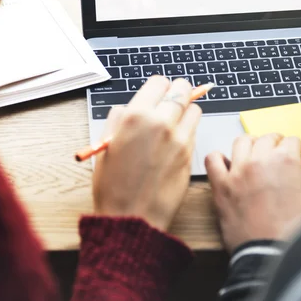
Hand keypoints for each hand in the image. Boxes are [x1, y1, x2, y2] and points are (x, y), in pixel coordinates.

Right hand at [93, 76, 201, 230]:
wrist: (132, 218)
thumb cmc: (113, 186)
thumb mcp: (105, 146)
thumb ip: (118, 120)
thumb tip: (128, 108)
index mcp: (135, 116)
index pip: (159, 82)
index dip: (158, 87)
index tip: (157, 93)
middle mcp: (161, 122)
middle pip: (182, 89)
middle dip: (178, 92)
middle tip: (171, 101)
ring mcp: (179, 138)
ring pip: (194, 108)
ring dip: (186, 110)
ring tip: (174, 122)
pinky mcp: (191, 153)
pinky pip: (195, 130)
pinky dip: (189, 130)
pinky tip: (176, 141)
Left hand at [205, 134, 300, 251]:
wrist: (274, 256)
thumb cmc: (296, 234)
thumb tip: (295, 175)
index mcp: (286, 161)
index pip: (291, 141)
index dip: (295, 148)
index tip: (295, 153)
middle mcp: (260, 161)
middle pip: (267, 138)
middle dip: (275, 143)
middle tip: (276, 152)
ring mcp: (238, 172)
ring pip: (241, 142)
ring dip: (250, 145)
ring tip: (253, 154)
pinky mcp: (221, 187)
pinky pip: (212, 160)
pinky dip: (218, 159)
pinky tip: (226, 165)